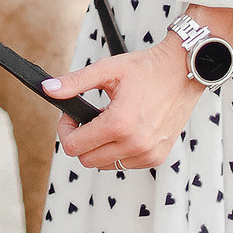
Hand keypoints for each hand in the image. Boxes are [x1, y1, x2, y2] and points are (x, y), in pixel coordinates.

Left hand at [42, 44, 207, 170]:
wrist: (184, 71)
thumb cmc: (148, 68)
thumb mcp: (107, 70)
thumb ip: (74, 82)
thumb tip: (48, 89)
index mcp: (119, 124)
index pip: (74, 147)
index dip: (66, 130)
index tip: (71, 116)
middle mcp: (135, 144)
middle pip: (86, 160)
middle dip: (80, 140)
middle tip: (87, 118)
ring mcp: (148, 154)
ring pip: (105, 164)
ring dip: (99, 147)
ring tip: (108, 121)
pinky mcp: (157, 157)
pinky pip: (125, 164)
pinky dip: (118, 151)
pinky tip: (124, 129)